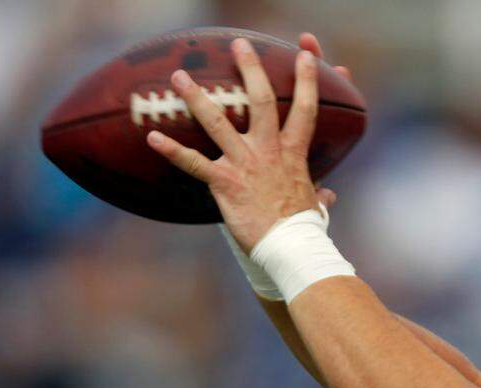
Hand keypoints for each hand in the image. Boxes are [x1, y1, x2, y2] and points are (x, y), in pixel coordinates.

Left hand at [146, 37, 319, 251]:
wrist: (291, 248)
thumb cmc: (303, 229)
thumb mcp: (316, 206)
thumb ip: (320, 195)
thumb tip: (328, 197)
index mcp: (293, 154)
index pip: (305, 109)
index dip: (307, 80)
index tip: (306, 55)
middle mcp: (269, 151)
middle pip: (261, 100)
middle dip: (251, 69)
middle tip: (240, 44)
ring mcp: (245, 164)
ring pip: (218, 122)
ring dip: (196, 98)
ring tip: (179, 77)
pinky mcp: (225, 183)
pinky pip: (194, 164)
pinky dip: (172, 151)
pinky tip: (152, 138)